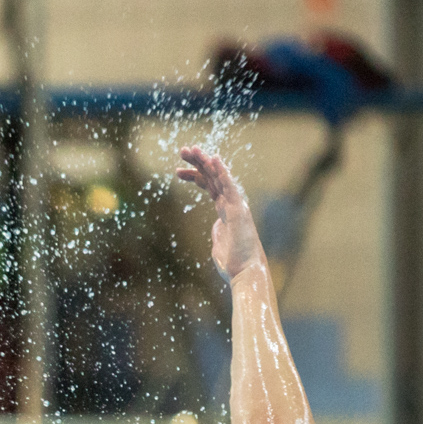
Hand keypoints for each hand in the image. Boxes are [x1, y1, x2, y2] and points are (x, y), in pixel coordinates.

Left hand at [177, 146, 265, 279]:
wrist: (245, 274)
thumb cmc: (233, 264)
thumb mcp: (219, 245)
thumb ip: (217, 233)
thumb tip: (216, 228)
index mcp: (225, 211)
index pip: (209, 187)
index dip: (194, 176)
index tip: (177, 170)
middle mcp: (231, 204)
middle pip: (212, 177)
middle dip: (197, 163)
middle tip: (182, 150)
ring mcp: (235, 206)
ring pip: (219, 178)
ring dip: (205, 162)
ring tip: (191, 149)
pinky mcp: (238, 211)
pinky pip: (230, 187)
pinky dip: (222, 172)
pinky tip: (213, 160)